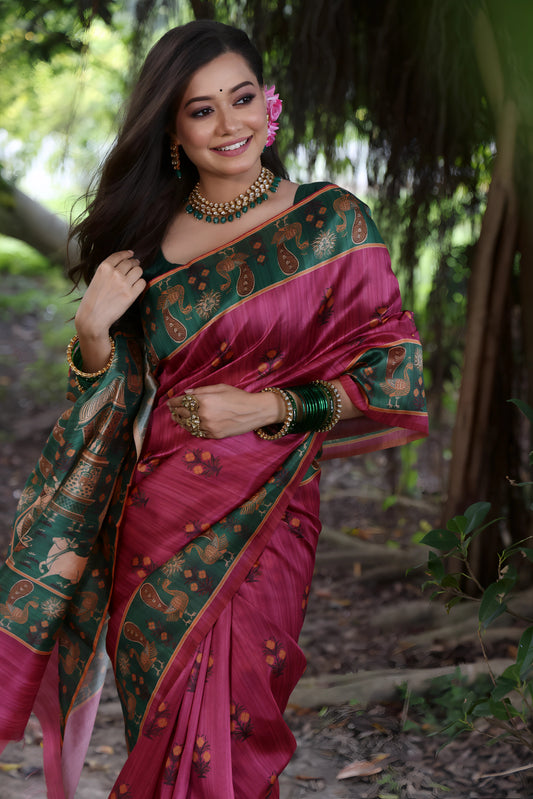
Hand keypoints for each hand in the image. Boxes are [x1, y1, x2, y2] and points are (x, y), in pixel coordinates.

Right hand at [75, 251, 145, 371]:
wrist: (92, 318)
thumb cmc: (92, 301)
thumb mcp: (96, 280)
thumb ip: (107, 272)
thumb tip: (122, 267)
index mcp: (104, 267)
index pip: (119, 255)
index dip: (127, 254)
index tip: (131, 254)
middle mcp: (115, 273)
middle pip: (130, 263)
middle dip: (134, 263)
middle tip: (135, 265)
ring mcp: (124, 283)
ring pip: (138, 271)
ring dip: (138, 273)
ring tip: (136, 276)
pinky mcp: (131, 295)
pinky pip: (142, 283)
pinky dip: (141, 283)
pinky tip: (137, 286)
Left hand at [168, 384, 284, 438]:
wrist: (255, 411)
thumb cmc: (239, 396)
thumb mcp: (220, 387)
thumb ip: (201, 390)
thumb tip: (187, 393)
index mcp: (204, 400)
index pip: (182, 402)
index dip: (174, 402)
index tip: (170, 402)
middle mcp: (203, 414)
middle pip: (183, 414)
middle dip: (175, 411)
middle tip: (172, 410)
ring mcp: (208, 426)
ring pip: (188, 425)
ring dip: (181, 421)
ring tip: (178, 418)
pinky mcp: (214, 435)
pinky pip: (198, 433)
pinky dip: (192, 429)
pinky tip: (190, 426)